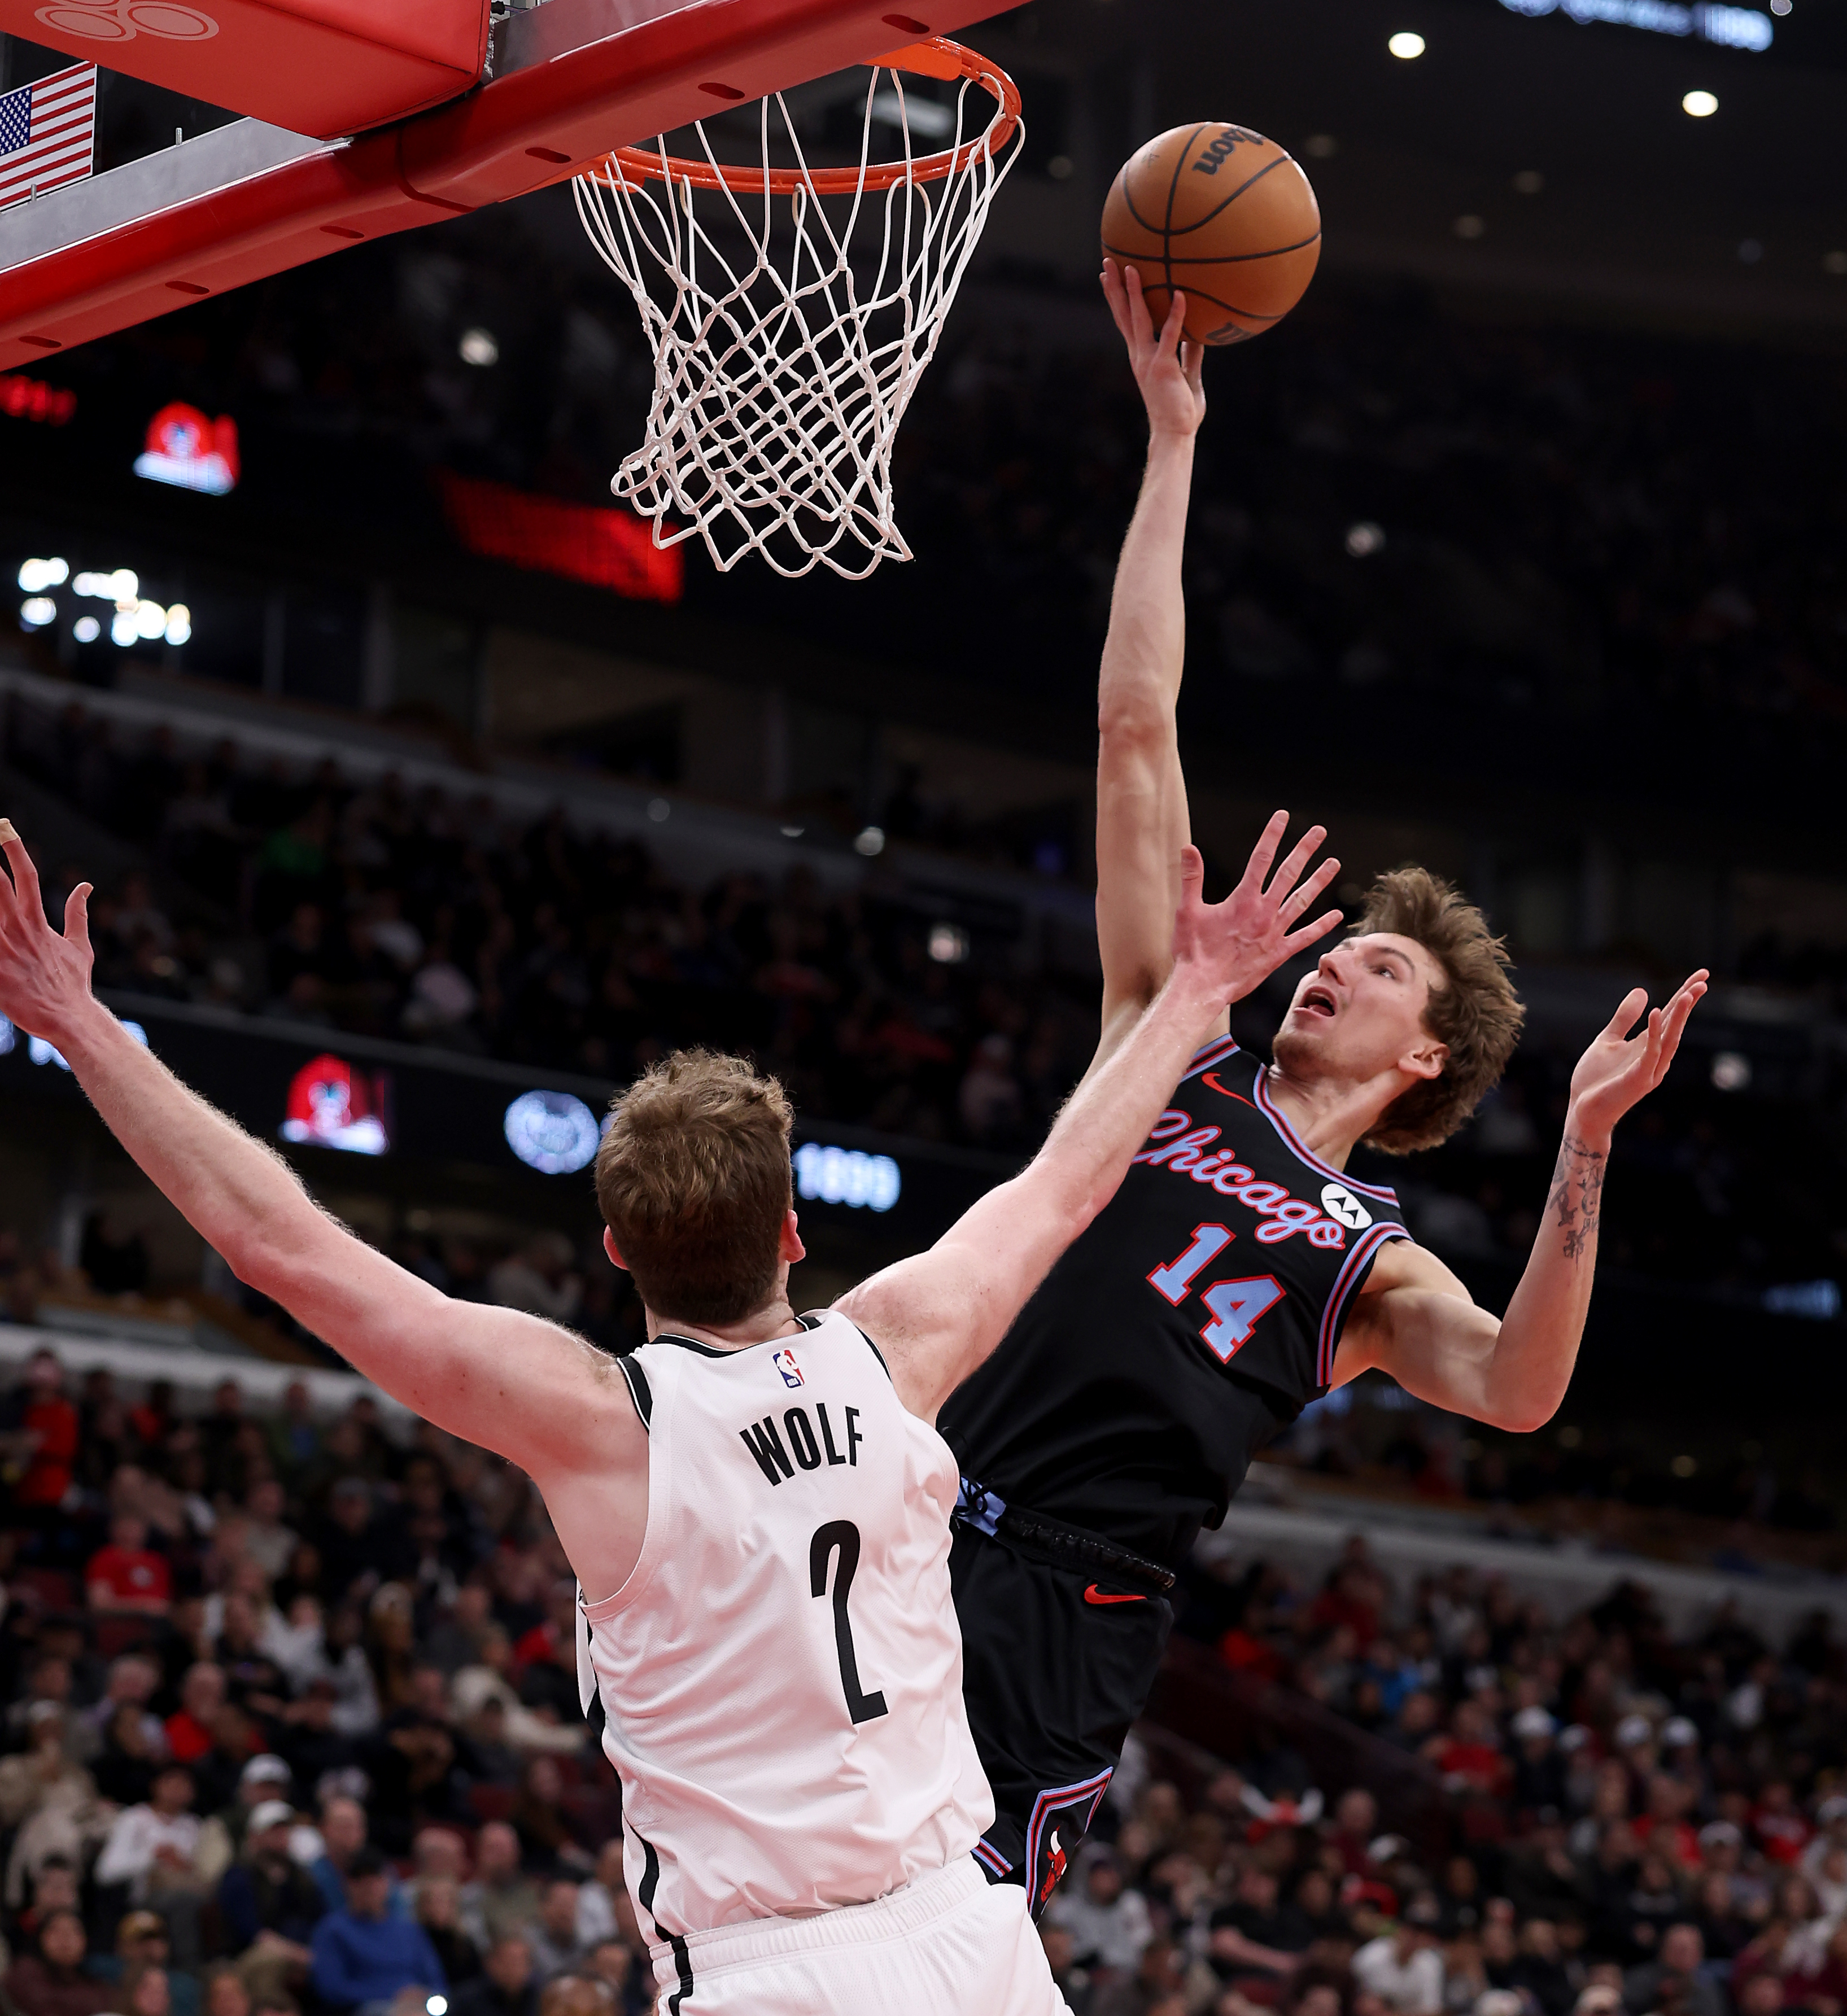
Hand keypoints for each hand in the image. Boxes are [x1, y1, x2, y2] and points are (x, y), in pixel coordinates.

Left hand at [0, 823, 93, 1043]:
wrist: (69, 1018)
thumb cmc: (71, 983)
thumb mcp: (80, 945)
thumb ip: (77, 913)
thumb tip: (85, 887)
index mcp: (37, 920)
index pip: (25, 874)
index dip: (13, 848)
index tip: (4, 826)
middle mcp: (18, 928)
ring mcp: (2, 949)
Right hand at [1102, 258, 1205, 438]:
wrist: (1176, 434)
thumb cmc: (1181, 409)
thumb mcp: (1188, 376)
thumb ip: (1189, 353)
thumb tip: (1197, 334)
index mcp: (1142, 356)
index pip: (1126, 322)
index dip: (1118, 299)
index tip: (1110, 276)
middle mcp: (1139, 355)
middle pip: (1123, 315)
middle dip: (1114, 288)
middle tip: (1107, 262)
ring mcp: (1149, 360)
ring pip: (1138, 320)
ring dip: (1133, 293)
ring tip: (1129, 267)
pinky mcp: (1163, 367)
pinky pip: (1171, 335)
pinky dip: (1176, 314)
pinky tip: (1179, 293)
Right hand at [1170, 812, 1340, 1009]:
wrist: (1203, 988)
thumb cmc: (1193, 950)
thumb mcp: (1187, 910)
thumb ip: (1191, 878)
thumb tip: (1188, 847)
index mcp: (1243, 899)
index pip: (1261, 859)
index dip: (1272, 835)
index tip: (1283, 817)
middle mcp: (1264, 913)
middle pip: (1288, 874)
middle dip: (1304, 850)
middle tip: (1319, 831)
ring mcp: (1275, 933)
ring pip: (1303, 900)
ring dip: (1319, 880)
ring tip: (1334, 863)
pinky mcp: (1279, 954)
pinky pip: (1305, 937)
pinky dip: (1322, 926)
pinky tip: (1337, 916)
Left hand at [1568, 970, 1708, 1141]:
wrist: (1582, 1110)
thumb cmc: (1595, 1080)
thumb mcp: (1608, 1040)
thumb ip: (1625, 1018)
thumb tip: (1644, 991)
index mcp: (1647, 1046)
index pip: (1670, 1017)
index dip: (1684, 996)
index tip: (1701, 976)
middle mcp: (1655, 1057)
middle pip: (1676, 1026)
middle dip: (1688, 1003)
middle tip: (1704, 980)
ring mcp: (1649, 1069)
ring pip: (1670, 1038)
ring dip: (1679, 1016)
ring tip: (1688, 993)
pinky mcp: (1638, 1079)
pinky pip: (1650, 1052)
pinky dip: (1655, 1033)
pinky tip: (1657, 1013)